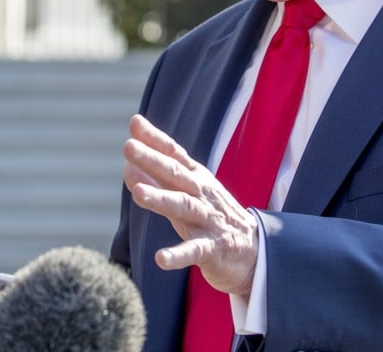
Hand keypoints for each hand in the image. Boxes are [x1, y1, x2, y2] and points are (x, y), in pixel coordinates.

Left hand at [123, 114, 257, 296]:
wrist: (254, 250)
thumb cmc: (212, 216)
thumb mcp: (186, 194)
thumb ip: (158, 180)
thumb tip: (128, 165)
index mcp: (196, 179)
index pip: (174, 154)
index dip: (154, 139)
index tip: (134, 123)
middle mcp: (202, 194)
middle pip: (175, 174)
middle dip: (152, 160)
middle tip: (128, 147)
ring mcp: (209, 220)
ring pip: (183, 207)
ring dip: (160, 199)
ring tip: (138, 194)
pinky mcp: (214, 248)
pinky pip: (194, 250)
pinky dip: (178, 254)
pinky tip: (161, 259)